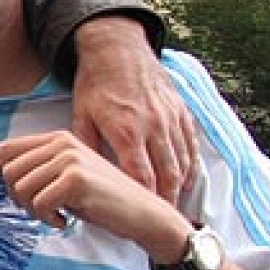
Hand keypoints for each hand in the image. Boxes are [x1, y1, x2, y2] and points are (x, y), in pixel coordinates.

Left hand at [0, 130, 190, 260]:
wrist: (142, 213)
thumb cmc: (102, 200)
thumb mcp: (65, 179)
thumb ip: (38, 172)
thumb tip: (0, 178)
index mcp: (57, 139)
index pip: (8, 147)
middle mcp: (61, 143)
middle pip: (10, 172)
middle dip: (18, 198)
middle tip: (41, 210)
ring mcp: (69, 158)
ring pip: (21, 189)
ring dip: (34, 210)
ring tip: (57, 213)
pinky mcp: (76, 178)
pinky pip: (38, 203)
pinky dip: (47, 218)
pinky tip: (66, 218)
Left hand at [69, 16, 196, 202]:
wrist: (118, 49)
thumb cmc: (96, 84)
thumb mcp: (82, 115)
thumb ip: (86, 146)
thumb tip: (77, 177)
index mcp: (126, 130)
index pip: (140, 176)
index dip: (145, 200)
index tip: (144, 217)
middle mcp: (153, 126)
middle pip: (168, 174)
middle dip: (166, 200)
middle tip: (163, 220)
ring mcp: (171, 119)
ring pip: (183, 162)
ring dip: (181, 187)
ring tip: (174, 206)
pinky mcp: (181, 111)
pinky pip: (191, 145)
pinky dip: (191, 167)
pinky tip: (187, 181)